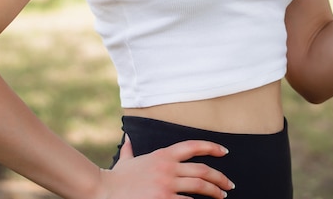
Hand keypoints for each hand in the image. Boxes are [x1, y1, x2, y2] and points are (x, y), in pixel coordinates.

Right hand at [96, 136, 234, 198]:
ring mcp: (166, 184)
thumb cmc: (115, 178)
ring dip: (214, 191)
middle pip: (202, 169)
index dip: (212, 147)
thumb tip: (128, 140)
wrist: (103, 189)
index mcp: (163, 155)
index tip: (224, 152)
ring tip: (222, 196)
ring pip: (199, 185)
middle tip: (228, 185)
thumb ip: (130, 150)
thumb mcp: (126, 161)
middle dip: (219, 178)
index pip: (193, 146)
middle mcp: (168, 167)